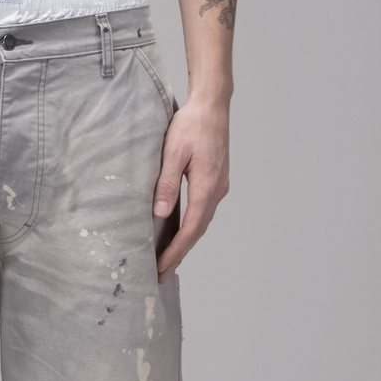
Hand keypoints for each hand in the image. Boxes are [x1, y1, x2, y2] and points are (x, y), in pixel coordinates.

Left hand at [152, 95, 229, 281]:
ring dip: (186, 242)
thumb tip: (162, 213)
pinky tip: (181, 231)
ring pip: (202, 222)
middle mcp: (216, 191)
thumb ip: (167, 183)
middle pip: (198, 231)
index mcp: (207, 187)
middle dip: (180, 254)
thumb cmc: (192, 125)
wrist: (212, 106)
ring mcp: (219, 186)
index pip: (190, 229)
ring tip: (169, 259)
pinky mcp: (216, 180)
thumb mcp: (174, 152)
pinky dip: (192, 227)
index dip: (175, 251)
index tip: (161, 267)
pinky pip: (204, 211)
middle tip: (162, 274)